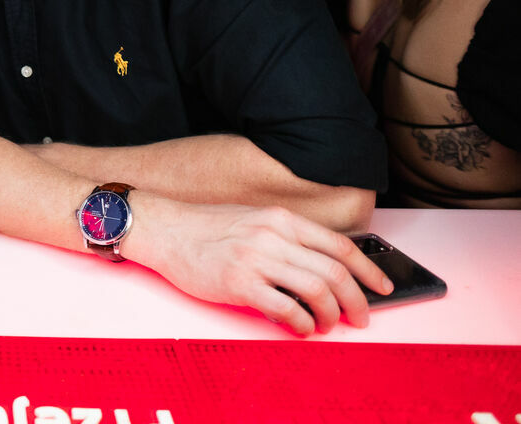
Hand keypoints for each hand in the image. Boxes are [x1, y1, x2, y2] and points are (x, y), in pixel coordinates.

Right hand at [125, 193, 393, 335]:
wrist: (165, 228)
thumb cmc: (206, 228)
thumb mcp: (254, 220)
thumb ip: (287, 238)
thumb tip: (321, 267)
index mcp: (281, 219)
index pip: (341, 245)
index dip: (369, 271)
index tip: (383, 288)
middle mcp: (274, 236)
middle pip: (335, 272)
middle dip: (358, 301)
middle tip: (360, 318)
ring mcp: (256, 259)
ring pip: (317, 291)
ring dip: (330, 316)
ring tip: (326, 325)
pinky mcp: (239, 283)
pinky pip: (286, 309)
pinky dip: (302, 325)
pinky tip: (300, 328)